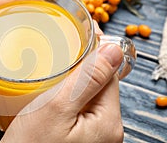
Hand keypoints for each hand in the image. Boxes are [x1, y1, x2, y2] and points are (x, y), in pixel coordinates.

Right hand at [1, 25, 124, 142]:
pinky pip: (78, 108)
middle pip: (100, 85)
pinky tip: (53, 88)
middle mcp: (105, 131)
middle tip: (63, 48)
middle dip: (83, 66)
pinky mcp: (76, 137)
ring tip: (55, 65)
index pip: (110, 75)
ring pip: (88, 95)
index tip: (84, 33)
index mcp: (107, 122)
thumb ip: (88, 80)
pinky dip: (68, 95)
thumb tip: (113, 51)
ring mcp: (91, 136)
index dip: (97, 52)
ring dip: (74, 79)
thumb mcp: (56, 109)